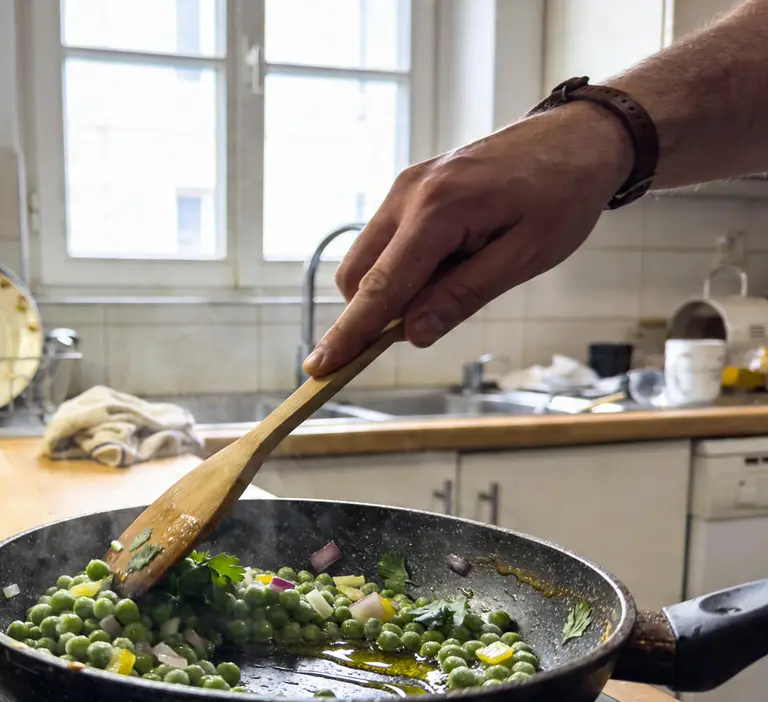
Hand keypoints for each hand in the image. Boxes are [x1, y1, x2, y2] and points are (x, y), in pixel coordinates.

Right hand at [303, 102, 634, 376]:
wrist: (577, 137)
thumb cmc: (562, 193)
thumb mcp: (526, 256)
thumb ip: (464, 295)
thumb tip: (412, 333)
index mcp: (438, 209)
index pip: (380, 287)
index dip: (350, 333)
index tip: (320, 368)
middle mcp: (408, 193)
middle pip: (358, 275)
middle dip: (375, 312)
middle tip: (437, 316)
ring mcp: (404, 188)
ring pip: (367, 260)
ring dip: (395, 289)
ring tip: (464, 273)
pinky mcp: (408, 189)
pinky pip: (386, 242)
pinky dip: (405, 267)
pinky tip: (455, 258)